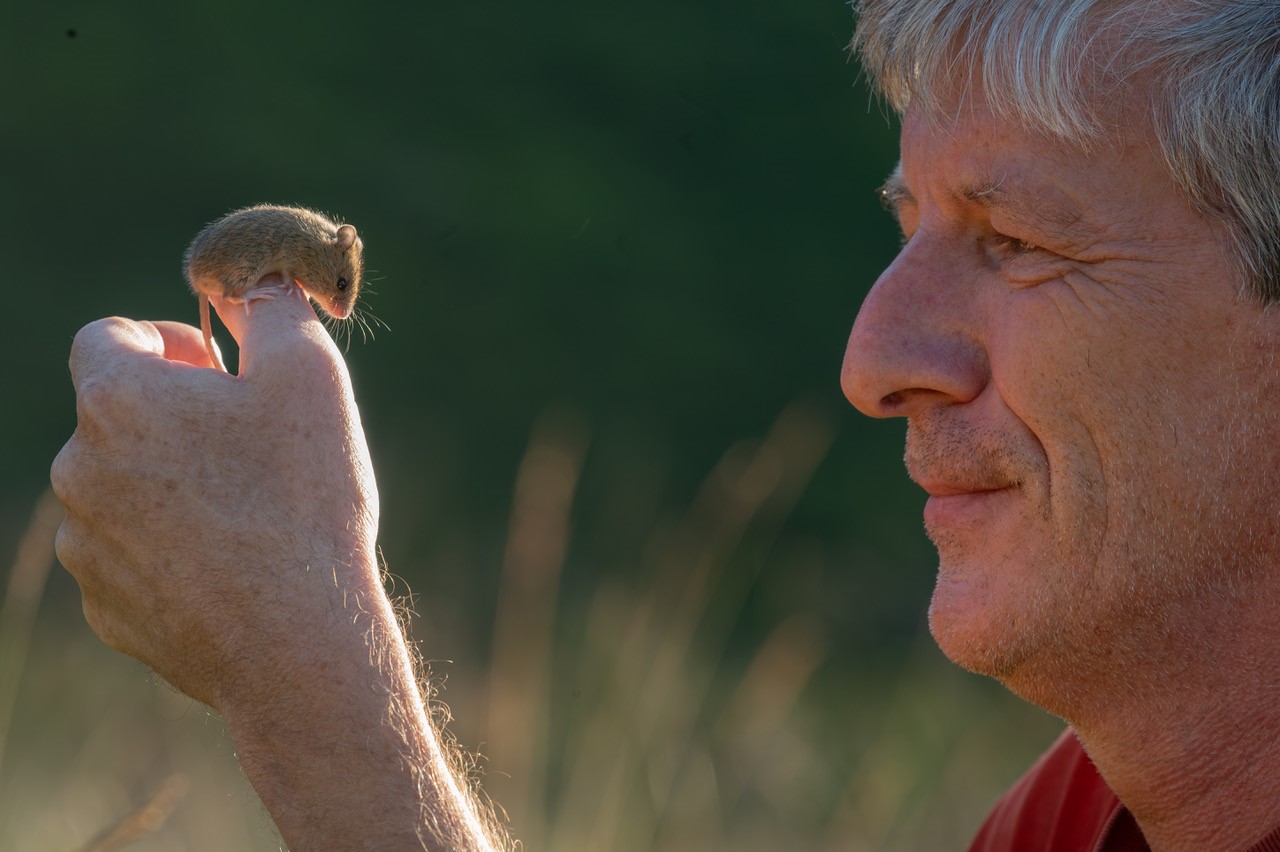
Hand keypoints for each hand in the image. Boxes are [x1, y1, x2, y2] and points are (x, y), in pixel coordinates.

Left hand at [51, 280, 380, 711]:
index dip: (166, 340)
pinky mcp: (105, 607)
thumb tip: (256, 279)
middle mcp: (78, 467)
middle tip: (252, 442)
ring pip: (122, 488)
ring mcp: (85, 545)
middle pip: (116, 415)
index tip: (219, 371)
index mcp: (117, 398)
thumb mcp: (311, 374)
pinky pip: (131, 555)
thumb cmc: (304, 499)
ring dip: (170, 483)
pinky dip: (171, 548)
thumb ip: (274, 307)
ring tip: (250, 512)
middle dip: (176, 415)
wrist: (298, 642)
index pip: (106, 336)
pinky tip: (235, 566)